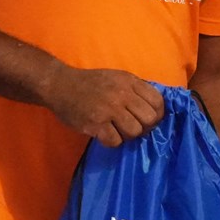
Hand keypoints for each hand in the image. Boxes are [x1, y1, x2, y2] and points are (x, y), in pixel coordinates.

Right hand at [45, 67, 164, 146]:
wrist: (60, 85)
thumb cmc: (92, 83)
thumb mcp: (118, 77)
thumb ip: (136, 89)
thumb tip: (156, 108)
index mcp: (130, 81)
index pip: (158, 102)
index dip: (157, 114)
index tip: (149, 120)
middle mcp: (122, 94)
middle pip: (149, 119)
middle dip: (144, 127)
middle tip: (133, 127)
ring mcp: (108, 109)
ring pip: (134, 132)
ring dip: (127, 135)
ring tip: (118, 130)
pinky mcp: (95, 123)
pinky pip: (115, 141)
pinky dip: (112, 141)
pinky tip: (105, 134)